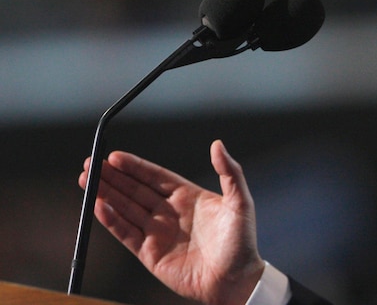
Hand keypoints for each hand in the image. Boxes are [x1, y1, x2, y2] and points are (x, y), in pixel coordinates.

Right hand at [79, 140, 265, 304]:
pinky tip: (98, 206)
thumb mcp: (240, 201)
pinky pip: (125, 233)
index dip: (134, 166)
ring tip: (86, 180)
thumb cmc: (241, 242)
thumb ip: (230, 172)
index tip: (114, 156)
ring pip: (125, 209)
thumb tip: (218, 144)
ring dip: (105, 195)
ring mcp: (157, 232)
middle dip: (112, 177)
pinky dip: (110, 220)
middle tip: (90, 164)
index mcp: (188, 197)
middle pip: (134, 190)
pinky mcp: (149, 253)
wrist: (236, 280)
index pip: (155, 176)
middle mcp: (169, 212)